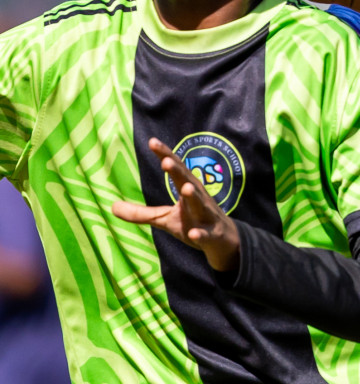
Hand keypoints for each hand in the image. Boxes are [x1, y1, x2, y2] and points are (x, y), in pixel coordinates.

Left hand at [112, 138, 241, 271]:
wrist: (224, 242)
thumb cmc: (194, 223)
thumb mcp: (165, 218)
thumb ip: (140, 213)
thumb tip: (111, 207)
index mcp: (188, 190)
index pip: (176, 170)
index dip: (165, 156)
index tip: (152, 142)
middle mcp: (199, 199)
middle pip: (188, 182)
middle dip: (178, 172)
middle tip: (166, 161)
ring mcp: (207, 217)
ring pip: (201, 205)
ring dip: (194, 196)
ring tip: (185, 188)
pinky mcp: (212, 235)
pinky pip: (205, 234)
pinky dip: (201, 234)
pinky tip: (194, 233)